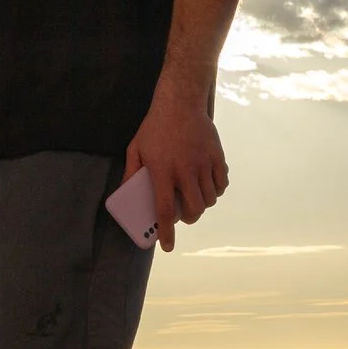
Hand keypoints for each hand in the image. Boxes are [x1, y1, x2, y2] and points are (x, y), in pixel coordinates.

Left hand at [126, 84, 228, 251]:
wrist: (181, 102)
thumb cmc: (155, 127)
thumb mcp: (136, 148)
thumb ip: (131, 173)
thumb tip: (126, 194)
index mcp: (163, 171)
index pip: (166, 209)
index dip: (166, 232)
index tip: (167, 246)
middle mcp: (185, 170)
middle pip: (194, 210)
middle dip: (189, 219)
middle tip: (184, 216)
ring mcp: (203, 164)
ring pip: (209, 199)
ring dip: (202, 205)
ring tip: (194, 199)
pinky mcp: (217, 157)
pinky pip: (221, 184)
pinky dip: (216, 191)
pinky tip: (208, 186)